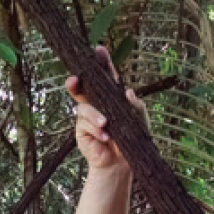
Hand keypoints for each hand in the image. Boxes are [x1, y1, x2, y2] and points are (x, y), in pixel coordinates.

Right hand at [65, 46, 146, 170]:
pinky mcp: (81, 132)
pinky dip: (95, 130)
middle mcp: (96, 105)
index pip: (105, 78)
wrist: (122, 164)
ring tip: (105, 124)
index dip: (102, 63)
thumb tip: (128, 91)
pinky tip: (104, 137)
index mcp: (110, 98)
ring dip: (94, 115)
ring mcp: (87, 118)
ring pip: (83, 108)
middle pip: (83, 88)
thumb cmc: (131, 140)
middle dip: (76, 82)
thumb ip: (137, 106)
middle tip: (74, 79)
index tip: (99, 50)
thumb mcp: (139, 122)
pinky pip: (84, 125)